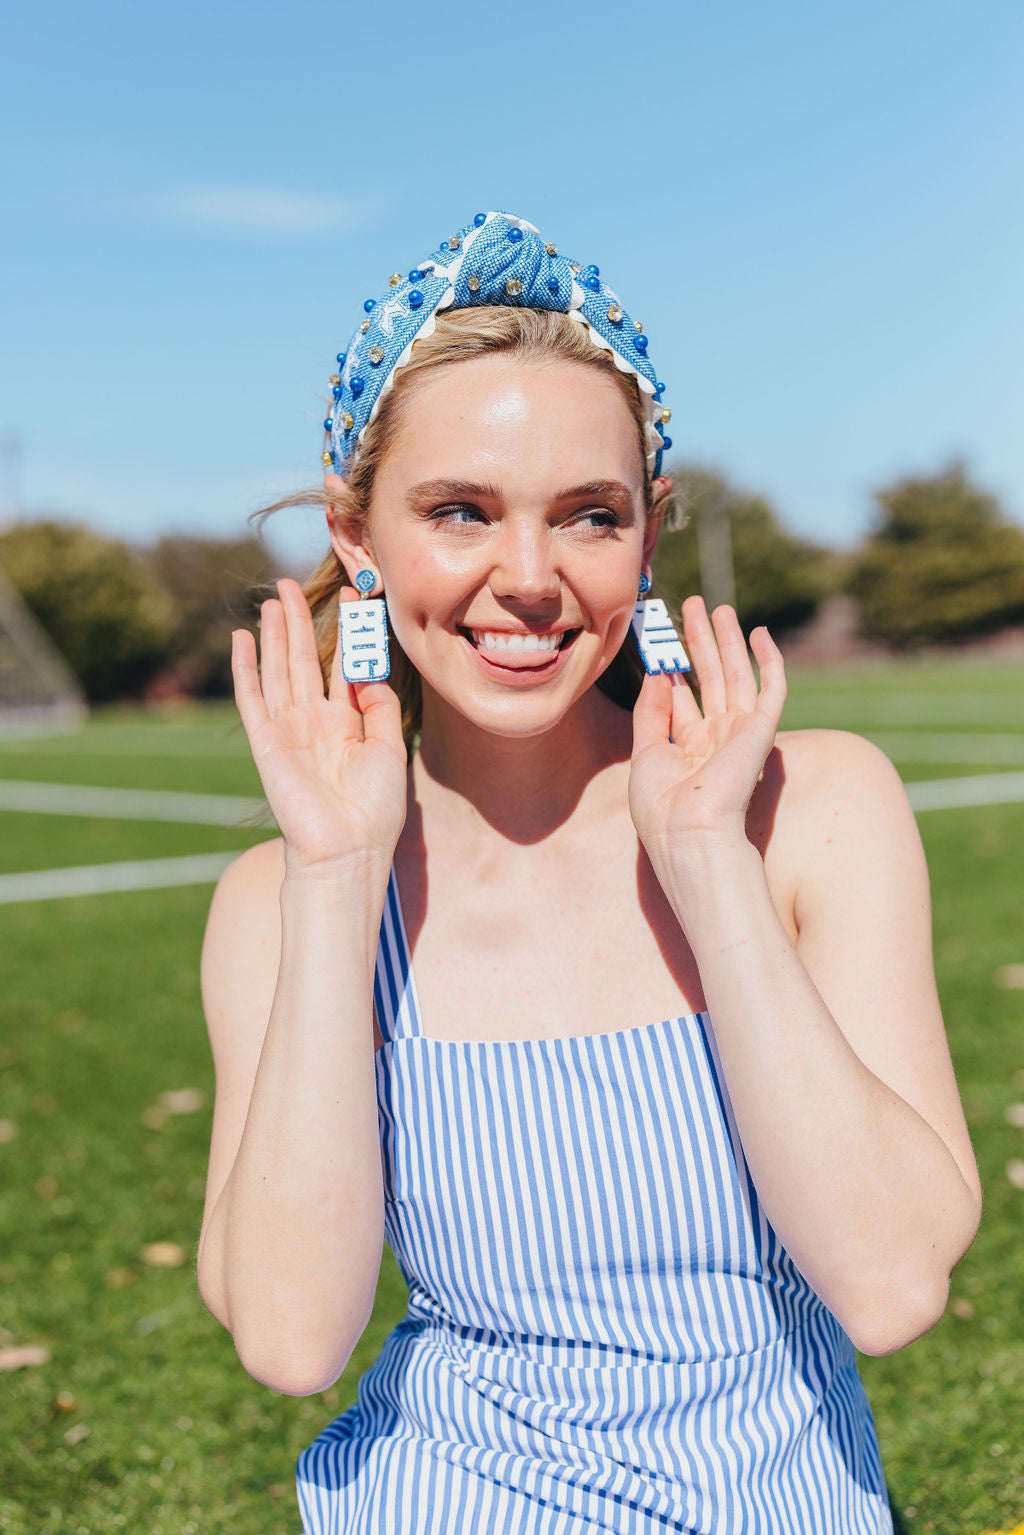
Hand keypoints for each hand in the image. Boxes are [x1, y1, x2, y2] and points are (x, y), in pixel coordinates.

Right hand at [231, 579, 407, 875]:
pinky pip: (252, 697)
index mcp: (345, 726)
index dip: (344, 632)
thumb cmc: (374, 810)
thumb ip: (379, 707)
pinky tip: (243, 638)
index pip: (341, 667)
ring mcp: (287, 731)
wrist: (347, 849)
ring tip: (272, 600)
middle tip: (293, 585)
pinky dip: (246, 668)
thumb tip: (370, 671)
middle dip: (300, 623)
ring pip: (278, 671)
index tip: (351, 596)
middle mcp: (314, 724)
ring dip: (274, 635)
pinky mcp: (266, 742)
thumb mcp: (388, 749)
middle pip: (304, 662)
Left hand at [628, 596, 785, 858]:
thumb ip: (652, 710)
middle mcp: (717, 739)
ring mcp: (740, 734)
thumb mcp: (646, 752)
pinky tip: (761, 635)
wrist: (689, 833)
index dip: (673, 667)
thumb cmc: (662, 807)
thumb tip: (659, 672)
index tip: (660, 640)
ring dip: (729, 641)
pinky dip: (770, 661)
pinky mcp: (761, 732)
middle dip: (701, 642)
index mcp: (689, 748)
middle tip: (692, 606)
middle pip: (710, 679)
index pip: (684, 697)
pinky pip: (772, 690)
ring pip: (738, 676)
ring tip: (719, 608)